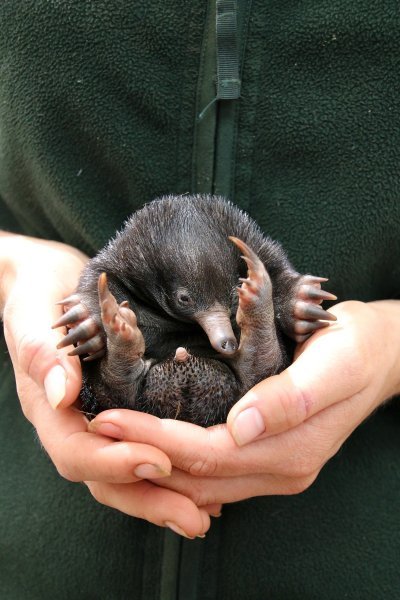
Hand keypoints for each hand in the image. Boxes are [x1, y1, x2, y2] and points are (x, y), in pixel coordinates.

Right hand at [0, 233, 216, 536]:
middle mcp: (74, 422)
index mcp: (49, 406)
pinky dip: (168, 472)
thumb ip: (43, 353)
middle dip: (148, 499)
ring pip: (124, 475)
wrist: (47, 282)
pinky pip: (140, 450)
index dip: (113, 462)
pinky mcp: (121, 411)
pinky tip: (202, 482)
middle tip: (195, 520)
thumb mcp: (33, 313)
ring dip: (163, 497)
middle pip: (104, 479)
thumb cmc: (37, 293)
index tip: (156, 461)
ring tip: (206, 516)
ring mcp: (96, 420)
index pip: (76, 451)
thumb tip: (62, 394)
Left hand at [88, 300, 399, 506]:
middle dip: (139, 453)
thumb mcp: (334, 362)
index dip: (153, 440)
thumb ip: (293, 397)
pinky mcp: (269, 457)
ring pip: (200, 481)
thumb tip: (242, 427)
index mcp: (291, 450)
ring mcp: (274, 468)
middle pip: (195, 475)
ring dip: (152, 460)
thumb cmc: (356, 348)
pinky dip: (177, 459)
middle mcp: (280, 469)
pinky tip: (151, 442)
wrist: (378, 354)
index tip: (107, 418)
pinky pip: (214, 471)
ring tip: (108, 436)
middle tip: (91, 426)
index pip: (206, 455)